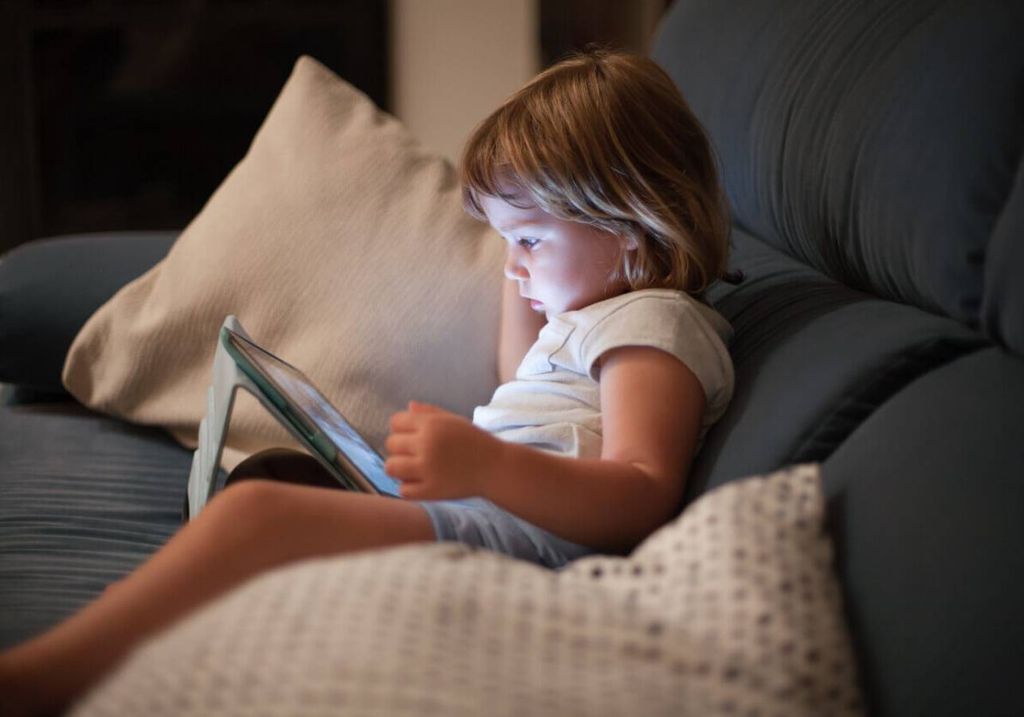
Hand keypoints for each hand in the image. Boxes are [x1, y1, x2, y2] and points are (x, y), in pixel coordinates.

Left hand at [384, 401, 504, 499]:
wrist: (496, 468)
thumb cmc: (475, 442)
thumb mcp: (454, 421)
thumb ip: (430, 413)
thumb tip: (408, 407)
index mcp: (432, 425)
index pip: (396, 422)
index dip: (402, 429)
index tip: (413, 436)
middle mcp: (427, 444)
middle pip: (391, 444)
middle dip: (400, 448)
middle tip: (415, 454)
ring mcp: (428, 469)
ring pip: (391, 467)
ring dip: (399, 468)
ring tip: (412, 469)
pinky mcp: (431, 491)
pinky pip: (403, 490)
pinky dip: (409, 487)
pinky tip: (421, 483)